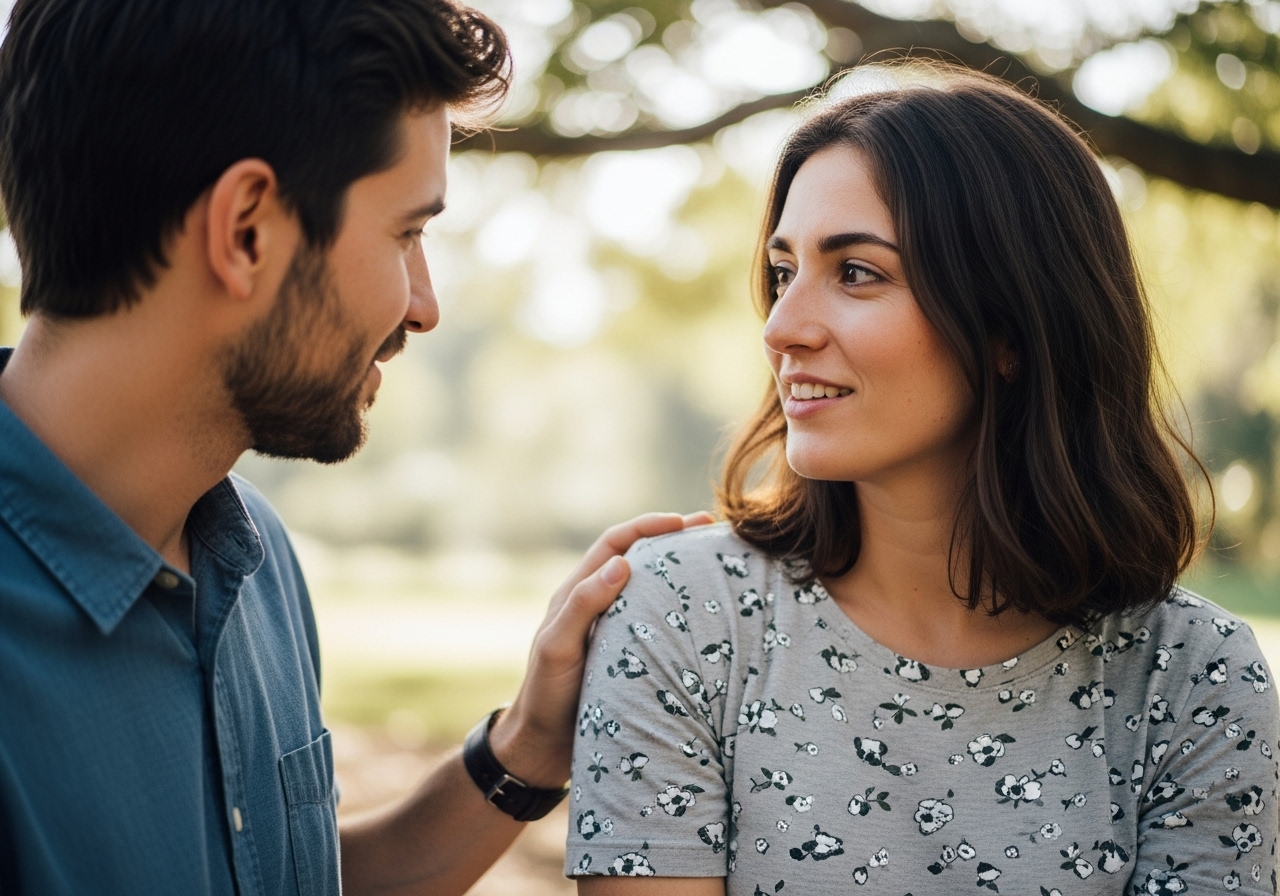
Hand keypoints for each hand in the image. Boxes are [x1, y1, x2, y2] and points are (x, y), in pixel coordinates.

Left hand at [489, 511, 714, 787]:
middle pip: (638, 558)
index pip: (616, 543)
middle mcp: (597, 605)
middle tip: (714, 533)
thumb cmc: (546, 697)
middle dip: (674, 540)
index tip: (685, 523)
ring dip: (681, 573)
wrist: (542, 750)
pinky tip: (709, 618)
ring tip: (719, 565)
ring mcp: (615, 630)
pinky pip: (659, 623)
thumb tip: (622, 564)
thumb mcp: (558, 648)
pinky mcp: (630, 656)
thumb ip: (583, 605)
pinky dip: (682, 610)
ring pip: (652, 589)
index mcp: (577, 594)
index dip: (649, 527)